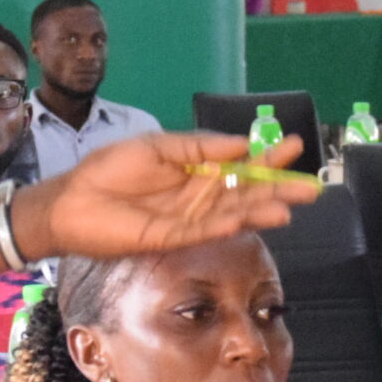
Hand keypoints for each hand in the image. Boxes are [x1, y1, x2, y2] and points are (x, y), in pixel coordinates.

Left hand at [20, 132, 314, 260]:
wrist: (72, 199)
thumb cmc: (111, 169)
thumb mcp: (159, 146)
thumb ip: (198, 146)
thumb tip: (240, 143)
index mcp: (199, 172)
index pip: (242, 167)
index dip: (268, 159)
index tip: (294, 146)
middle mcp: (200, 198)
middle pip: (245, 194)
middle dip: (277, 190)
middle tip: (309, 187)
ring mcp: (187, 220)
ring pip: (230, 216)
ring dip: (258, 212)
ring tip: (286, 208)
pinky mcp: (168, 238)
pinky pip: (199, 231)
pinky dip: (220, 226)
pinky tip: (240, 219)